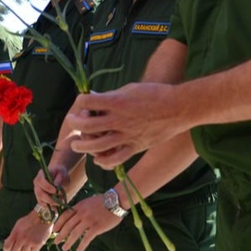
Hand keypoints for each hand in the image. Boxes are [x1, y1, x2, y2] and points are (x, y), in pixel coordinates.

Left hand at [3, 212, 52, 250]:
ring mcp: (30, 242)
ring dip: (25, 250)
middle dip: (17, 250)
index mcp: (15, 233)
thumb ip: (13, 234)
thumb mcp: (18, 225)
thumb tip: (7, 242)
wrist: (42, 216)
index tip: (11, 247)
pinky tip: (34, 244)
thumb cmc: (29, 220)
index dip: (8, 249)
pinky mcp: (38, 244)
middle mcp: (22, 239)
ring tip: (28, 245)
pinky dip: (33, 249)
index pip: (6, 247)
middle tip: (20, 246)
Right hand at [33, 166, 68, 207]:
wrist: (58, 176)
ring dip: (51, 204)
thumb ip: (59, 179)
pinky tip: (58, 206)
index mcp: (40, 175)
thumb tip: (56, 186)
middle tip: (59, 200)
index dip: (47, 187)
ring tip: (61, 202)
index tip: (56, 191)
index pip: (40, 181)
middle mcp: (37, 185)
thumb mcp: (62, 173)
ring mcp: (38, 193)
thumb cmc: (59, 173)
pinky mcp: (41, 199)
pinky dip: (51, 207)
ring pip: (41, 201)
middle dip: (49, 198)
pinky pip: (44, 205)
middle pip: (39, 193)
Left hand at [53, 195, 121, 250]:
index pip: (65, 215)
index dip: (58, 223)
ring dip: (68, 242)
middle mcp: (82, 214)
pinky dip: (81, 245)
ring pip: (75, 233)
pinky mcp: (96, 227)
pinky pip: (86, 238)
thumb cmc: (104, 201)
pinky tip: (79, 250)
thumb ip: (81, 209)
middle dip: (60, 235)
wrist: (116, 200)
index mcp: (79, 206)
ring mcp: (89, 221)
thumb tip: (75, 217)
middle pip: (68, 226)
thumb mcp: (88, 202)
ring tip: (64, 248)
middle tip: (56, 242)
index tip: (54, 230)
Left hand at [65, 84, 182, 167]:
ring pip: (96, 146)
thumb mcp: (130, 88)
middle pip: (86, 126)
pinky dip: (103, 162)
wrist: (178, 108)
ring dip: (82, 146)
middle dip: (75, 123)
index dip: (81, 101)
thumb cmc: (155, 94)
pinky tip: (98, 158)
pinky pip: (115, 159)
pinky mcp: (135, 147)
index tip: (82, 101)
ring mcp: (127, 136)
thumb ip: (111, 95)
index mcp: (117, 102)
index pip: (87, 102)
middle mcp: (119, 120)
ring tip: (77, 145)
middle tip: (72, 122)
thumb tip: (93, 97)